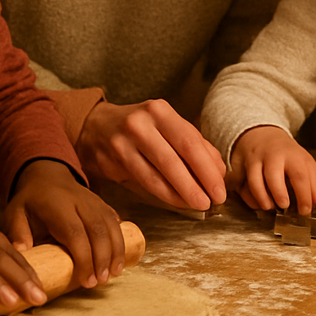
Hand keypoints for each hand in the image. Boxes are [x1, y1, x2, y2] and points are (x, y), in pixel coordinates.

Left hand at [4, 159, 124, 288]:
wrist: (46, 176)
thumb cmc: (30, 201)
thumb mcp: (15, 213)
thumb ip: (17, 233)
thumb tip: (21, 254)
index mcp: (58, 206)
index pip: (75, 233)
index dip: (84, 258)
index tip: (86, 281)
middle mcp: (81, 202)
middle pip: (98, 230)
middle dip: (103, 258)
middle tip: (101, 282)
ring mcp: (95, 202)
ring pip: (111, 226)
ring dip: (116, 251)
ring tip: (114, 274)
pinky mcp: (103, 205)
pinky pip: (116, 222)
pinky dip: (121, 241)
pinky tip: (120, 258)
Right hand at [76, 98, 227, 210]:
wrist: (96, 127)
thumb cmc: (141, 129)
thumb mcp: (167, 127)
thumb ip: (194, 145)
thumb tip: (219, 171)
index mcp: (160, 111)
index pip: (190, 141)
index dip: (208, 168)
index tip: (220, 187)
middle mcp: (141, 124)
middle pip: (175, 158)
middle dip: (198, 183)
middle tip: (213, 200)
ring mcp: (124, 142)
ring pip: (158, 174)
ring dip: (182, 193)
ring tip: (198, 204)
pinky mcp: (113, 161)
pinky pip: (144, 182)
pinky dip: (165, 194)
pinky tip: (178, 201)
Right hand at [229, 125, 315, 214]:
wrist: (262, 134)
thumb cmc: (286, 154)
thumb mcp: (304, 162)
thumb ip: (313, 183)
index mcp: (292, 155)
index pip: (300, 175)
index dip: (304, 195)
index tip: (305, 210)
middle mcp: (272, 157)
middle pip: (273, 174)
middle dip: (279, 193)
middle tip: (284, 206)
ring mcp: (254, 161)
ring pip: (253, 180)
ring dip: (261, 196)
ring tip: (269, 207)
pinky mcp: (240, 167)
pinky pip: (241, 185)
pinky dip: (249, 197)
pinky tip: (258, 203)